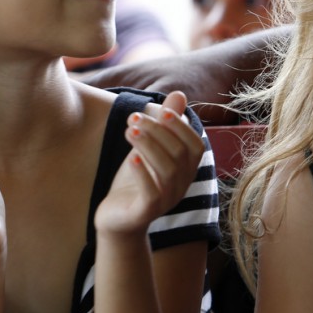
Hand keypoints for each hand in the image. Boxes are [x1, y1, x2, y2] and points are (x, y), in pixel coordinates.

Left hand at [95, 91, 203, 234]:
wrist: (116, 218)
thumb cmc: (135, 179)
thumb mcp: (149, 148)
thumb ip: (164, 123)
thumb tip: (179, 94)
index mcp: (186, 169)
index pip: (195, 145)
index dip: (180, 127)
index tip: (159, 110)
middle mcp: (181, 186)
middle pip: (179, 154)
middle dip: (157, 131)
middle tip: (134, 117)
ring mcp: (166, 201)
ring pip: (167, 171)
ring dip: (148, 146)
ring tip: (129, 130)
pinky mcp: (146, 213)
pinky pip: (151, 193)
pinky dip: (142, 174)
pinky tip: (131, 158)